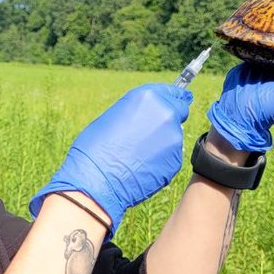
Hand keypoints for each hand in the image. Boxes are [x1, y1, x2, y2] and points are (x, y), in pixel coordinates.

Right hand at [29, 83, 192, 236]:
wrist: (96, 180)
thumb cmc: (95, 147)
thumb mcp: (115, 117)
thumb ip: (139, 112)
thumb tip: (149, 117)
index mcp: (148, 97)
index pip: (174, 93)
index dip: (173, 100)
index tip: (175, 103)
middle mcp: (166, 113)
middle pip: (178, 113)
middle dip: (168, 121)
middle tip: (149, 135)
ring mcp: (173, 138)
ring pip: (173, 137)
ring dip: (162, 143)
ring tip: (137, 154)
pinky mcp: (176, 160)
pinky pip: (170, 156)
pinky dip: (160, 160)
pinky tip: (141, 167)